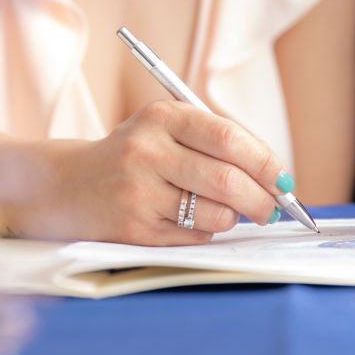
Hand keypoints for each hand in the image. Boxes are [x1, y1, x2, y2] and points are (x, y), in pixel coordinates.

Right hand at [23, 100, 289, 244]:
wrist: (69, 185)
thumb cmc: (137, 156)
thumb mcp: (169, 130)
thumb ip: (220, 145)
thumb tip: (279, 180)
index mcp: (163, 117)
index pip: (230, 139)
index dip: (266, 163)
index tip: (285, 180)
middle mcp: (147, 150)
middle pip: (228, 181)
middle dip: (262, 201)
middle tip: (271, 209)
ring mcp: (138, 191)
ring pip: (216, 215)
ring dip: (232, 219)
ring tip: (223, 211)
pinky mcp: (133, 229)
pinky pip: (194, 237)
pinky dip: (206, 232)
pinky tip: (188, 219)